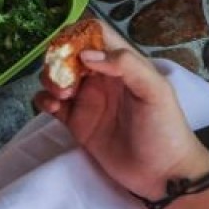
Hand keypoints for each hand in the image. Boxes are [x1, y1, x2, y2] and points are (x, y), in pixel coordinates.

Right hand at [33, 18, 208, 199]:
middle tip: (63, 79)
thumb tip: (87, 54)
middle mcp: (102, 78)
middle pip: (69, 54)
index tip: (69, 49)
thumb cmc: (165, 128)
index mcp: (121, 64)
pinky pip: (51, 104)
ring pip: (57, 77)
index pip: (94, 34)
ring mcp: (87, 100)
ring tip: (61, 96)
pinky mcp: (76, 122)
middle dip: (58, 60)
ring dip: (50, 79)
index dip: (78, 35)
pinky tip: (52, 108)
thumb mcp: (155, 91)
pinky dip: (43, 100)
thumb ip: (126, 65)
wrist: (163, 174)